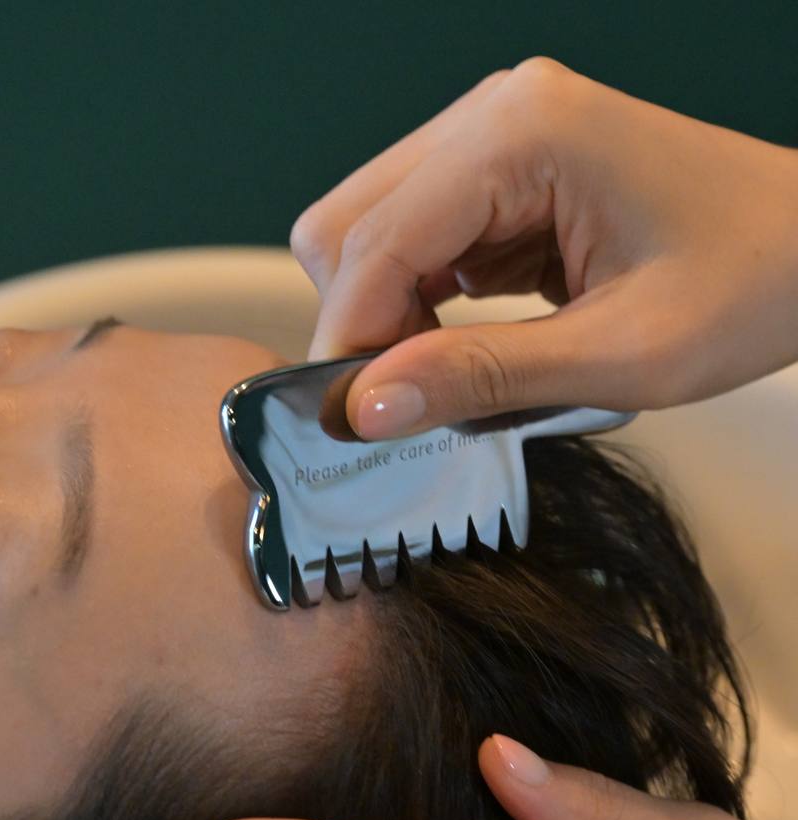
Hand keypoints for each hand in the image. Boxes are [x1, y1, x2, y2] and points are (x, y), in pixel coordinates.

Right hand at [291, 57, 797, 438]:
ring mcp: (495, 136)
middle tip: (395, 402)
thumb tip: (367, 407)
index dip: (348, 341)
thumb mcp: (619, 354)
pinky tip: (456, 342)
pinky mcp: (501, 172)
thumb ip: (482, 377)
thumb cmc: (754, 283)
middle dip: (357, 323)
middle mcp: (495, 114)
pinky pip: (414, 239)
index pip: (376, 242)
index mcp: (523, 133)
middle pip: (349, 224)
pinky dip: (415, 302)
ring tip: (438, 374)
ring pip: (368, 232)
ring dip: (383, 314)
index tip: (350, 422)